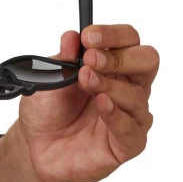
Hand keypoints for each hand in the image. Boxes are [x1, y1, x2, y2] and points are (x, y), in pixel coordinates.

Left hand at [13, 24, 158, 181]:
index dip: (113, 35)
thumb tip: (71, 36)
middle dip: (119, 57)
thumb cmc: (47, 111)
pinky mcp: (127, 143)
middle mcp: (128, 87)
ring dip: (110, 84)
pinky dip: (116, 114)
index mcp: (114, 66)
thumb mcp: (48, 79)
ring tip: (85, 81)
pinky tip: (102, 103)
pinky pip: (131, 129)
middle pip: (147, 61)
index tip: (89, 36)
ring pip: (137, 95)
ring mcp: (131, 115)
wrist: (34, 147)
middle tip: (90, 59)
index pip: (129, 40)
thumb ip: (62, 59)